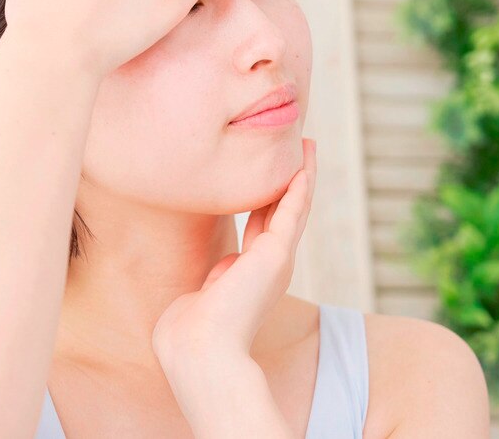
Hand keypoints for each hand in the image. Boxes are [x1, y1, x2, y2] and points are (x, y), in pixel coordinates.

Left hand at [152, 138, 317, 367]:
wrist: (200, 353)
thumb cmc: (190, 336)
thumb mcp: (203, 299)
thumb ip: (217, 280)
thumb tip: (223, 270)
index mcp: (251, 275)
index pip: (262, 228)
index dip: (268, 200)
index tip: (270, 178)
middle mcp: (269, 267)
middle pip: (285, 212)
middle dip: (292, 181)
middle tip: (301, 150)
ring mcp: (276, 260)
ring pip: (295, 207)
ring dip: (303, 175)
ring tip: (308, 146)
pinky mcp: (276, 254)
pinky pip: (292, 210)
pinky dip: (300, 185)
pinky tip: (304, 162)